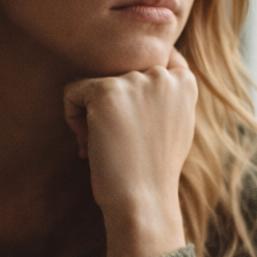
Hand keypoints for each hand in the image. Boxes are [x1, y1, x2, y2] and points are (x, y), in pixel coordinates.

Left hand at [62, 50, 197, 256]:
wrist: (143, 200)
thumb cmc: (152, 170)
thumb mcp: (174, 124)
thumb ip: (164, 94)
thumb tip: (141, 72)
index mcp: (184, 82)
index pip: (151, 55)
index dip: (130, 81)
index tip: (128, 111)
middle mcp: (162, 74)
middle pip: (115, 70)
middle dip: (109, 102)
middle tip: (114, 139)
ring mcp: (135, 80)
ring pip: (92, 82)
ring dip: (89, 112)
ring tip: (102, 144)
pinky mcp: (107, 91)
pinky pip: (72, 92)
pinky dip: (71, 117)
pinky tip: (87, 143)